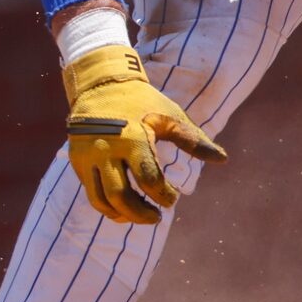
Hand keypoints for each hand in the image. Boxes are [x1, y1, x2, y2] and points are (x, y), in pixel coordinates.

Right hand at [62, 43, 227, 224]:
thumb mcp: (170, 116)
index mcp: (133, 138)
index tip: (173, 198)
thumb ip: (194, 140)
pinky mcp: (78, 161)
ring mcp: (89, 156)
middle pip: (121, 196)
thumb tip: (223, 159)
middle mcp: (107, 149)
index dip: (164, 195)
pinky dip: (106, 206)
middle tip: (156, 218)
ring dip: (121, 216)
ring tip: (138, 216)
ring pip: (101, 200)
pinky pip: (91, 192)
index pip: (149, 179)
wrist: (101, 84)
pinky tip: (122, 209)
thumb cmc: (142, 101)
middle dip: (141, 214)